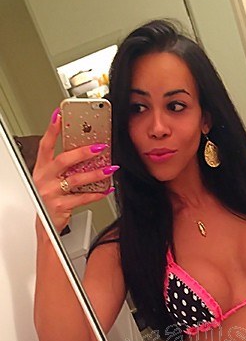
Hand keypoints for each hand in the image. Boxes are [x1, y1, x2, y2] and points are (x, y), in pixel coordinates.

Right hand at [32, 107, 117, 233]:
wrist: (45, 224)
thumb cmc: (49, 198)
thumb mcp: (51, 179)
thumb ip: (63, 167)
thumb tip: (86, 151)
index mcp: (42, 169)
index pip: (45, 145)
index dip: (52, 130)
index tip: (60, 116)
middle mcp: (44, 179)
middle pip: (63, 160)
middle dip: (82, 152)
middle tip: (99, 147)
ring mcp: (51, 192)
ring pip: (76, 180)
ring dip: (95, 173)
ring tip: (110, 168)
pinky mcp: (61, 206)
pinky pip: (82, 198)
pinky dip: (96, 194)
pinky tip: (107, 189)